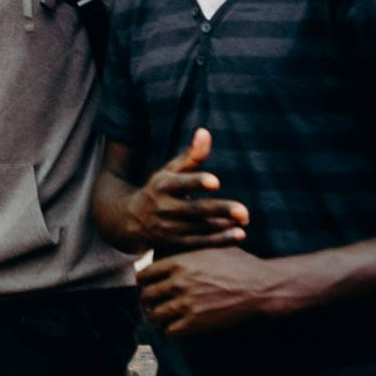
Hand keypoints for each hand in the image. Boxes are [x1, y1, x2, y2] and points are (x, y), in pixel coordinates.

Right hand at [127, 129, 248, 250]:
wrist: (130, 221)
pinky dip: (219, 240)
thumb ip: (191, 155)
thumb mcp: (169, 171)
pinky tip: (239, 235)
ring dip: (223, 225)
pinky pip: (199, 242)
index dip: (197, 182)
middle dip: (219, 210)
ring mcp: (168, 227)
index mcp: (162, 185)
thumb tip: (205, 132)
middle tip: (244, 211)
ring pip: (200, 227)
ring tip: (244, 220)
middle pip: (195, 209)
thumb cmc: (158, 190)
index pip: (180, 183)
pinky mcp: (174, 243)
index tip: (216, 181)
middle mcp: (164, 207)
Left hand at [138, 246, 278, 335]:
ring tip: (161, 316)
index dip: (143, 281)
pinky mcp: (197, 322)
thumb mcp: (209, 246)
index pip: (144, 275)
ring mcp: (186, 303)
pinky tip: (175, 327)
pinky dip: (170, 330)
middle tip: (151, 303)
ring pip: (155, 315)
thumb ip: (189, 246)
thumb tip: (177, 238)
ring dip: (156, 317)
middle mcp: (177, 282)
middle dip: (147, 300)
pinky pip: (171, 331)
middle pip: (146, 296)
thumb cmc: (236, 263)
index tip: (146, 285)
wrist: (258, 286)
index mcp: (177, 262)